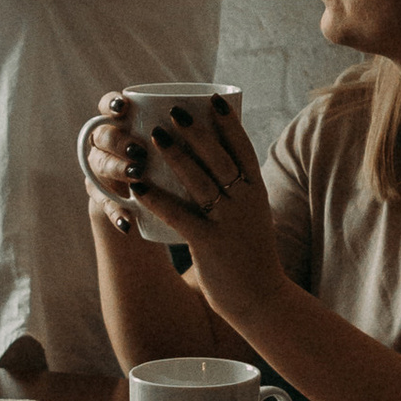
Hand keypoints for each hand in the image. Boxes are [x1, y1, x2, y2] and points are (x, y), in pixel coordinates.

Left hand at [86, 92, 283, 320]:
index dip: (228, 123)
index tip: (213, 100)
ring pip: (199, 181)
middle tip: (175, 110)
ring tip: (154, 134)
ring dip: (175, 155)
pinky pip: (179, 216)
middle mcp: (244, 203)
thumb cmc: (251, 256)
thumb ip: (239, 193)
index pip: (244, 149)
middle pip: (219, 158)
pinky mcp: (208, 244)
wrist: (262, 300)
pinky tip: (138, 186)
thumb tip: (220, 167)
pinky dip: (157, 199)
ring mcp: (227, 222)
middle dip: (197, 131)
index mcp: (256, 193)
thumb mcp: (253, 217)